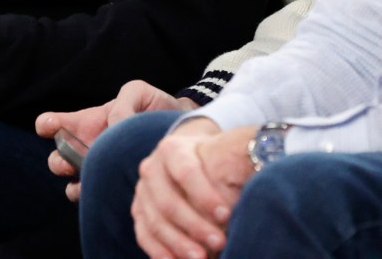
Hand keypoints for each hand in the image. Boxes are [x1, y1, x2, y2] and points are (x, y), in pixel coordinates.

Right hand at [37, 80, 195, 200]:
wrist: (181, 130)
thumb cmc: (155, 107)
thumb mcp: (139, 92)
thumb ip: (122, 104)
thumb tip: (112, 128)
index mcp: (87, 122)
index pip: (52, 124)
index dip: (46, 125)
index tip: (51, 126)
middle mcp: (87, 148)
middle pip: (56, 161)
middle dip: (60, 161)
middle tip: (73, 160)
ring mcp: (100, 171)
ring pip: (72, 186)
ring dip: (76, 185)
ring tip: (91, 181)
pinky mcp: (117, 190)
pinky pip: (98, 201)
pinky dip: (98, 199)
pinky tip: (110, 193)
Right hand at [132, 118, 248, 258]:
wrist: (188, 159)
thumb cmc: (212, 161)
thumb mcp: (222, 152)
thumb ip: (236, 161)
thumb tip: (260, 170)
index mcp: (171, 149)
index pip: (185, 171)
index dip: (204, 195)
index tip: (226, 215)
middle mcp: (151, 168)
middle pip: (168, 201)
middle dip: (194, 225)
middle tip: (220, 243)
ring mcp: (142, 192)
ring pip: (155, 222)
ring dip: (178, 244)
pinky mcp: (138, 212)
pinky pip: (144, 235)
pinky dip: (160, 252)